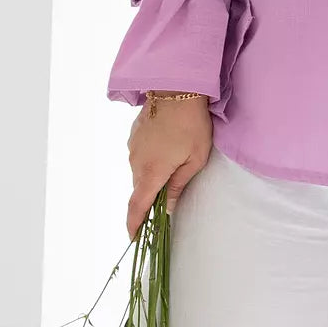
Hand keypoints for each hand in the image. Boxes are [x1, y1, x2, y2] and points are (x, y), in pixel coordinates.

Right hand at [126, 96, 212, 240]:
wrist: (177, 88)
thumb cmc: (192, 125)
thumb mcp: (194, 159)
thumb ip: (178, 185)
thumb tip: (167, 208)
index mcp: (151, 172)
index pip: (137, 206)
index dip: (134, 225)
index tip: (134, 238)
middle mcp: (136, 162)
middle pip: (140, 189)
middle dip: (150, 197)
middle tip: (167, 197)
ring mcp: (132, 146)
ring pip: (140, 171)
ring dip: (152, 174)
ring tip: (174, 163)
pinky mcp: (134, 134)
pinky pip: (140, 155)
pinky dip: (150, 159)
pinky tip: (167, 147)